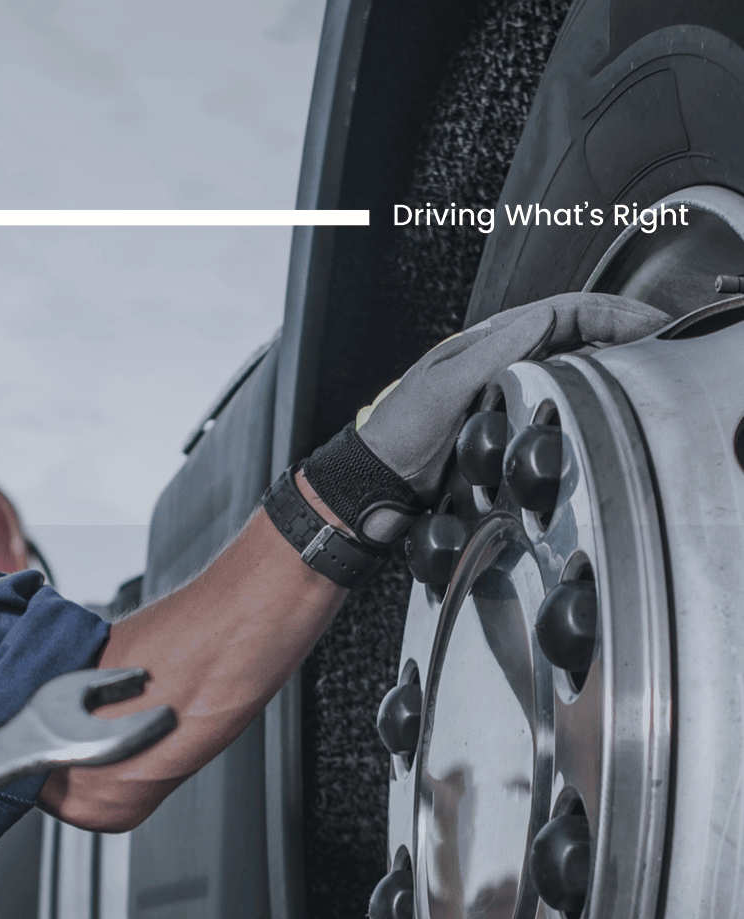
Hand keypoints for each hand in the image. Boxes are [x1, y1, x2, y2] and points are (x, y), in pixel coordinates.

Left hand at [302, 291, 667, 543]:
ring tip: (648, 373)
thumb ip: (494, 352)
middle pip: (577, 338)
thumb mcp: (444, 387)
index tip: (649, 324)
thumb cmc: (395, 437)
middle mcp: (502, 364)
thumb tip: (544, 318)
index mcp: (489, 342)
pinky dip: (587, 408)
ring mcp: (507, 398)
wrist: (373, 490)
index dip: (611, 312)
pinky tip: (607, 418)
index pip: (564, 311)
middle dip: (622, 335)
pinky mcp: (507, 433)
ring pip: (572, 374)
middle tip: (663, 345)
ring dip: (610, 370)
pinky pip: (556, 413)